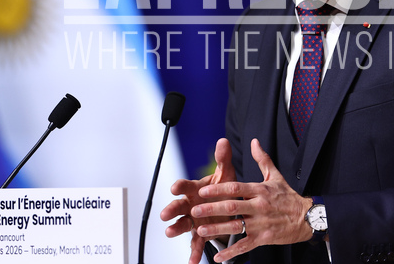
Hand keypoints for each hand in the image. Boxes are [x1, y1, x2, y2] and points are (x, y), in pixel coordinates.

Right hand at [160, 138, 236, 263]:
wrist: (229, 206)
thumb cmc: (223, 189)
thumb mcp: (225, 174)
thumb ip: (223, 159)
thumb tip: (223, 141)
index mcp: (195, 189)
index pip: (185, 186)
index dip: (179, 186)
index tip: (175, 187)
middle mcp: (191, 205)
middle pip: (178, 206)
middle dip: (171, 210)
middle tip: (164, 214)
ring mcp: (194, 220)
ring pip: (182, 225)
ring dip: (175, 228)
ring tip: (169, 232)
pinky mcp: (200, 233)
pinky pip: (195, 244)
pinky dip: (193, 253)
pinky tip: (192, 262)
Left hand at [192, 139, 312, 262]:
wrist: (307, 217)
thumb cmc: (289, 196)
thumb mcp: (276, 176)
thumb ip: (262, 159)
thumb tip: (254, 141)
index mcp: (260, 190)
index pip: (236, 188)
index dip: (218, 189)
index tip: (202, 191)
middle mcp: (259, 206)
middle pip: (232, 206)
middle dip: (212, 209)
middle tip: (195, 210)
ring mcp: (261, 224)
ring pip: (236, 226)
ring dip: (217, 229)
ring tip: (201, 230)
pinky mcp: (264, 239)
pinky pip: (245, 245)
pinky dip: (231, 252)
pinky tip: (218, 256)